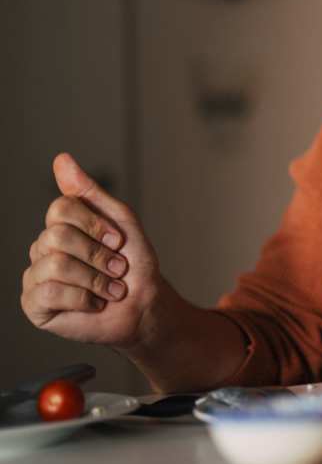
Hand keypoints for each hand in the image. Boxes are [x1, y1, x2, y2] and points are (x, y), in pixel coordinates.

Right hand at [21, 153, 161, 348]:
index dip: (95, 224)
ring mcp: (35, 276)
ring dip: (95, 279)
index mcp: (61, 226)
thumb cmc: (134, 263)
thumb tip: (61, 158)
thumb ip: (89, 192)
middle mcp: (42, 248)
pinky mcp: (34, 305)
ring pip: (56, 264)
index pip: (60, 208)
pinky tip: (94, 304)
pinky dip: (83, 299)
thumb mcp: (119, 221)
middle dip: (98, 255)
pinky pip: (49, 292)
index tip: (118, 240)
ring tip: (110, 289)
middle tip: (117, 268)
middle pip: (57, 236)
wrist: (144, 305)